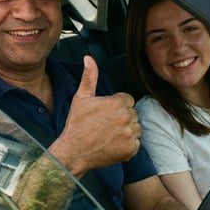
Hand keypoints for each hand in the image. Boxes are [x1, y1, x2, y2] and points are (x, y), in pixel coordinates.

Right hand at [50, 56, 140, 176]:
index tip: (104, 113)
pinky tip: (112, 144)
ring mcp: (130, 135)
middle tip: (105, 125)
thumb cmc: (76, 124)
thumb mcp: (81, 98)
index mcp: (118, 103)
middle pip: (132, 114)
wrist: (74, 151)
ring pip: (136, 128)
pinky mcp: (131, 149)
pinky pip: (136, 143)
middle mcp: (127, 118)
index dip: (116, 106)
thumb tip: (88, 58)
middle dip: (122, 118)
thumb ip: (89, 77)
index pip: (127, 100)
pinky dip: (127, 145)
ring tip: (109, 134)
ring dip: (126, 131)